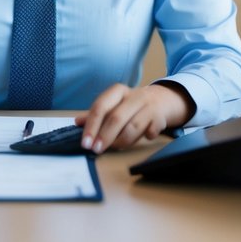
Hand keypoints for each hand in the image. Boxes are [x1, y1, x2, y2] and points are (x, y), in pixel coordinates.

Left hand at [75, 82, 195, 152]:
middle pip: (116, 118)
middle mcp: (134, 96)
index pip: (100, 107)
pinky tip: (140, 138)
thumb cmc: (132, 105)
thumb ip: (97, 114)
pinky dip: (143, 138)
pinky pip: (150, 132)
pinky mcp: (160, 118)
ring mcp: (149, 106)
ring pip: (133, 128)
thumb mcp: (114, 104)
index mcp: (118, 91)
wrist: (163, 99)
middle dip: (105, 137)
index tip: (85, 143)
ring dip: (122, 141)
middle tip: (96, 150)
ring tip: (116, 147)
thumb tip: (77, 122)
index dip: (91, 126)